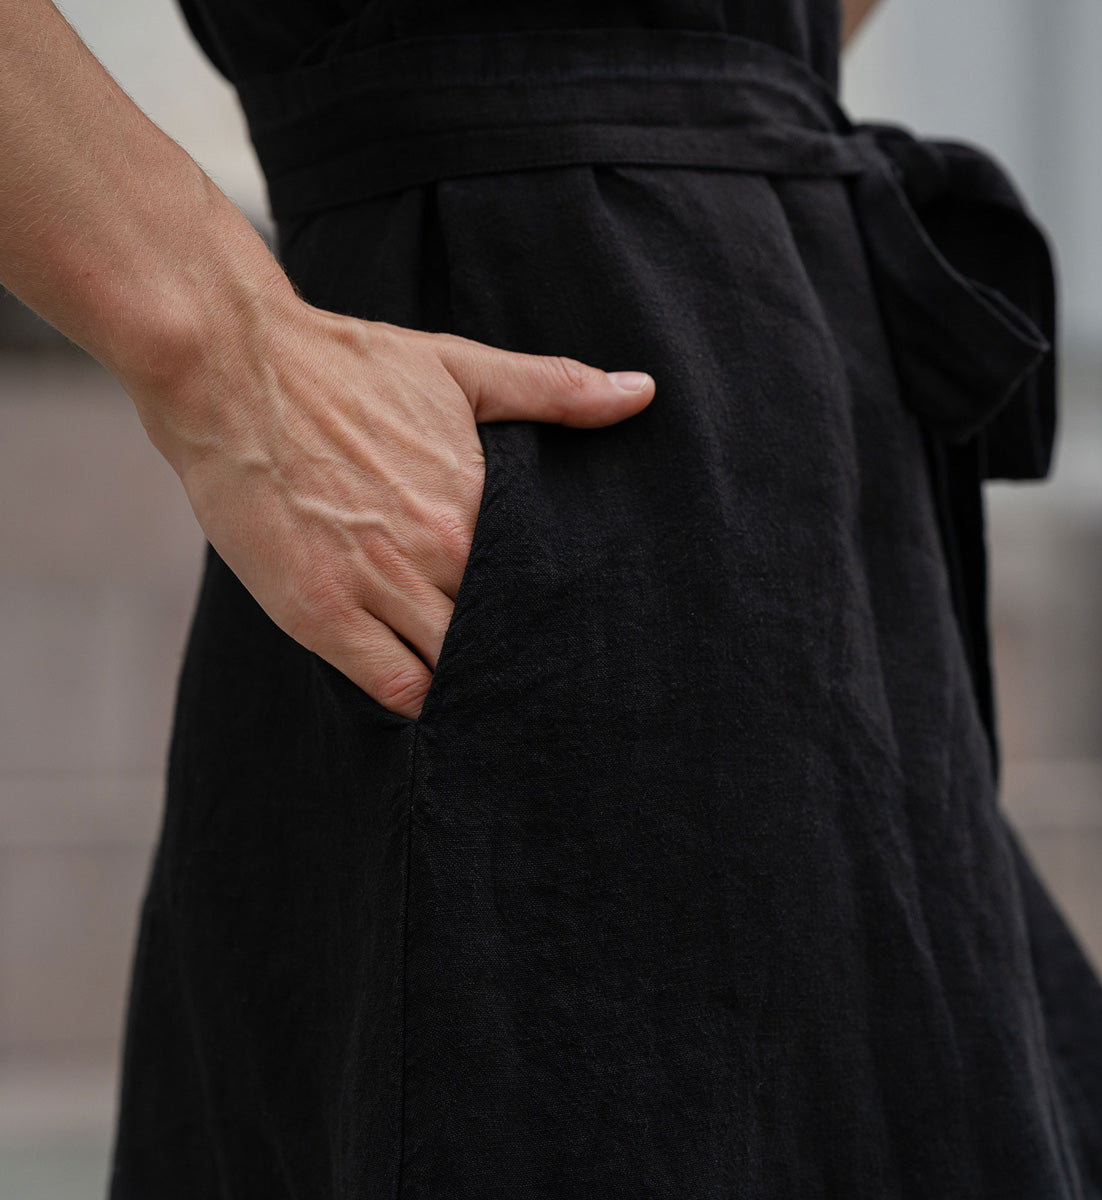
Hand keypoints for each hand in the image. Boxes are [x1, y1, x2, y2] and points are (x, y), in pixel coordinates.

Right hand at [136, 296, 653, 718]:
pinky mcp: (321, 613)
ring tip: (493, 688)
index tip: (570, 620)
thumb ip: (554, 388)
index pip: (548, 581)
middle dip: (523, 650)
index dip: (559, 606)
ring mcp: (378, 586)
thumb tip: (640, 393)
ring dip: (477, 680)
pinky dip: (423, 701)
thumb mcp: (460, 365)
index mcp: (477, 497)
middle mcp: (437, 549)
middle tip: (541, 669)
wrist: (230, 368)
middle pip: (506, 631)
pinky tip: (437, 696)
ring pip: (456, 667)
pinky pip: (394, 688)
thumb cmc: (345, 367)